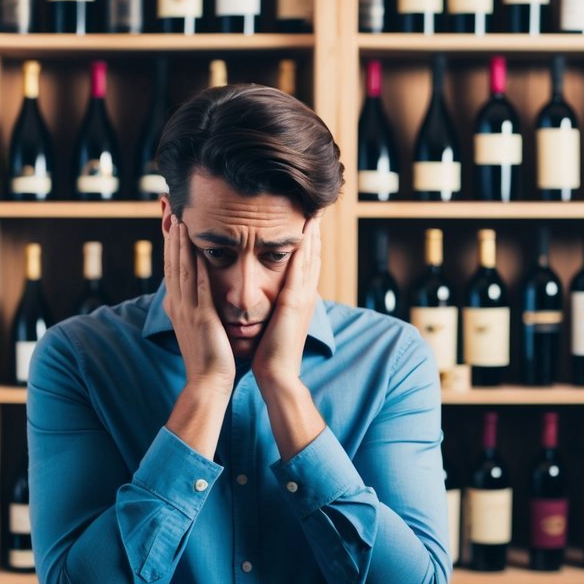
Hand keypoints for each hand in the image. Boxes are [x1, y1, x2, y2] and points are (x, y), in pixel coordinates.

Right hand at [163, 219, 235, 398]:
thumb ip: (195, 310)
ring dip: (181, 244)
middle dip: (172, 237)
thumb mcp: (197, 329)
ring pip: (182, 270)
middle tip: (171, 212)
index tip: (173, 224)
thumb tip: (193, 298)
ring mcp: (187, 311)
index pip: (172, 269)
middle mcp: (178, 305)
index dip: (171, 246)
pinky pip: (198, 285)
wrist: (208, 383)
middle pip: (172, 263)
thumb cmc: (209, 359)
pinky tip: (198, 248)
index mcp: (178, 307)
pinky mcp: (200, 317)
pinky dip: (196, 265)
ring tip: (181, 221)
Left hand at [251, 216, 320, 389]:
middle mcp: (306, 295)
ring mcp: (303, 297)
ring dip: (312, 234)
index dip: (308, 242)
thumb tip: (268, 298)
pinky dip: (304, 248)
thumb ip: (275, 308)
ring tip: (313, 212)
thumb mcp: (275, 324)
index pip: (306, 263)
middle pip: (313, 255)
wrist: (277, 374)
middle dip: (314, 232)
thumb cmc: (271, 353)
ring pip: (311, 257)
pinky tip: (303, 231)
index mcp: (300, 300)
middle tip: (316, 208)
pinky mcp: (294, 302)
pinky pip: (301, 269)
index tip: (305, 221)